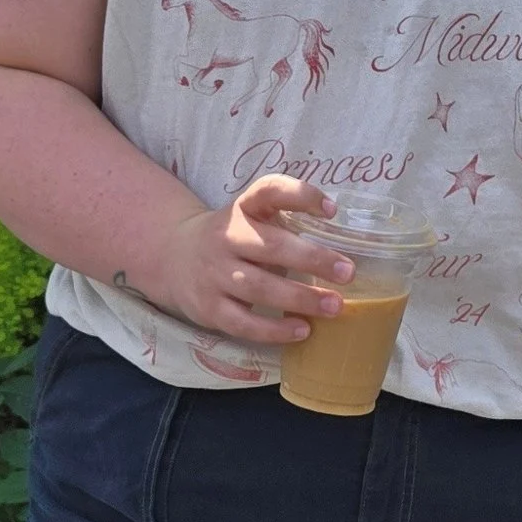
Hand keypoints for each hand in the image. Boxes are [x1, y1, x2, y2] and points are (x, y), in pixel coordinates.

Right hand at [135, 176, 350, 342]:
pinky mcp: (209, 307)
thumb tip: (341, 247)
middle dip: (313, 260)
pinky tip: (302, 330)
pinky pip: (243, 323)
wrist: (174, 255)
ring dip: (300, 298)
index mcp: (243, 208)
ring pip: (260, 288)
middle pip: (272, 247)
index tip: (332, 211)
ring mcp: (214, 273)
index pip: (269, 191)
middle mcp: (226, 237)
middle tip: (348, 272)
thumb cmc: (234, 237)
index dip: (301, 196)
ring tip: (334, 306)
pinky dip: (274, 330)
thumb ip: (287, 220)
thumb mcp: (253, 215)